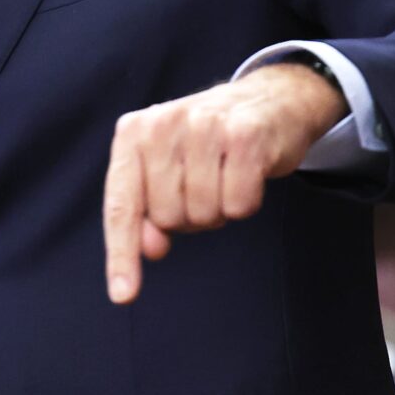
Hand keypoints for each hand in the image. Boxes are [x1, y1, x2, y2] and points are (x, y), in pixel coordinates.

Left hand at [103, 62, 347, 303]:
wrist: (272, 98)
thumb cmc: (211, 142)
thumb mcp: (170, 168)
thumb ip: (149, 209)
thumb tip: (151, 249)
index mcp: (134, 132)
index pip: (121, 205)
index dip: (121, 255)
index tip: (123, 295)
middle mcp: (163, 124)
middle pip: (167, 217)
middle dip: (190, 217)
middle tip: (206, 185)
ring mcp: (204, 126)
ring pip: (203, 214)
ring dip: (220, 209)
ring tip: (226, 176)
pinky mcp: (244, 136)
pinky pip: (239, 206)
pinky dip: (247, 202)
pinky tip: (250, 173)